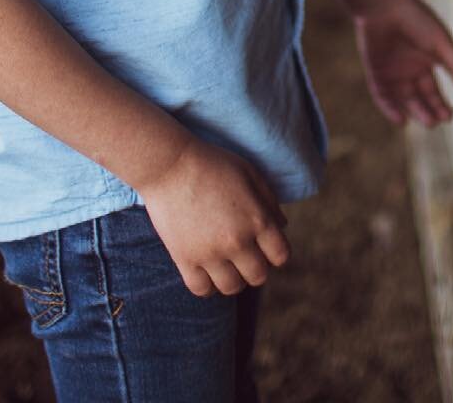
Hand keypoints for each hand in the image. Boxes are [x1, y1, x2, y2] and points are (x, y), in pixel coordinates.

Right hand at [135, 136, 291, 297]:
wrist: (169, 164)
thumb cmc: (212, 163)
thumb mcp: (249, 173)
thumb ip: (269, 201)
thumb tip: (282, 226)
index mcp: (257, 219)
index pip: (280, 255)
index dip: (276, 252)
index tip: (266, 246)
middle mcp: (236, 241)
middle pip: (258, 276)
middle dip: (256, 266)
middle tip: (245, 254)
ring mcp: (209, 253)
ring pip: (231, 288)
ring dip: (233, 278)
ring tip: (227, 263)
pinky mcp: (184, 259)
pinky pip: (202, 289)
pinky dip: (207, 285)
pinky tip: (207, 269)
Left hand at [353, 0, 452, 126]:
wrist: (385, 5)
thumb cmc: (418, 21)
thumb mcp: (444, 48)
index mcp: (426, 61)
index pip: (435, 91)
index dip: (445, 105)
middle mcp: (409, 70)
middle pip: (421, 99)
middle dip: (433, 112)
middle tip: (443, 118)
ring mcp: (392, 72)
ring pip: (404, 102)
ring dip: (417, 114)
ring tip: (431, 122)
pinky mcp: (376, 73)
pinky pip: (383, 98)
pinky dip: (391, 111)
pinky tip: (403, 121)